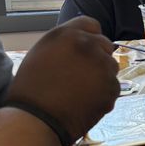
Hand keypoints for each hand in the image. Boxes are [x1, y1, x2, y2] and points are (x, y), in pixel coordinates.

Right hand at [7, 17, 119, 139]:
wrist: (37, 120)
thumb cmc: (31, 90)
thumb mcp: (42, 53)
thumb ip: (65, 44)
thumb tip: (82, 44)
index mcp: (68, 33)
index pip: (92, 25)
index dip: (89, 38)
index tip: (85, 52)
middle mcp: (88, 44)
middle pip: (105, 45)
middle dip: (97, 58)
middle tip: (82, 76)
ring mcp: (103, 66)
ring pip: (111, 67)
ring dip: (101, 77)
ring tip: (81, 92)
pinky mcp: (112, 87)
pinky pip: (113, 88)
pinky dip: (104, 95)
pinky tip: (86, 103)